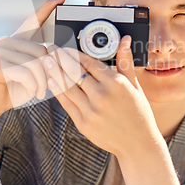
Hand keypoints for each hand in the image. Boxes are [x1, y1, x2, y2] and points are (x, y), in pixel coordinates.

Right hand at [0, 0, 65, 122]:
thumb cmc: (13, 89)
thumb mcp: (34, 73)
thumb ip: (43, 62)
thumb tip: (58, 56)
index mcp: (18, 40)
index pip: (34, 20)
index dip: (47, 8)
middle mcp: (8, 40)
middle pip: (43, 51)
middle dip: (49, 73)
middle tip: (47, 87)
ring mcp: (1, 50)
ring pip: (36, 63)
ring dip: (42, 82)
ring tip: (40, 92)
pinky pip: (26, 73)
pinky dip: (34, 86)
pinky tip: (33, 93)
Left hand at [43, 35, 160, 157]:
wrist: (138, 144)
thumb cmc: (138, 113)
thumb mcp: (134, 86)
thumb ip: (125, 62)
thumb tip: (125, 40)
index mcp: (116, 83)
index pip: (89, 62)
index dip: (74, 53)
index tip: (65, 47)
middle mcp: (102, 95)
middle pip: (75, 72)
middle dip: (60, 58)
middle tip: (50, 49)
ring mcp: (91, 110)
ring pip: (67, 86)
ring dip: (54, 71)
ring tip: (46, 61)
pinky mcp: (83, 123)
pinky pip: (66, 103)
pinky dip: (57, 90)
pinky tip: (51, 81)